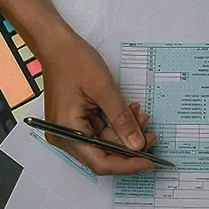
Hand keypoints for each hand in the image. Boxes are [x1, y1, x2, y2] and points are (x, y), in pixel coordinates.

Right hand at [36, 29, 156, 174]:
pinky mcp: (77, 123)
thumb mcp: (104, 89)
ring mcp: (70, 131)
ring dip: (125, 133)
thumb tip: (137, 145)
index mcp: (66, 132)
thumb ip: (122, 120)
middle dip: (129, 147)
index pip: (100, 162)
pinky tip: (130, 113)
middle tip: (151, 136)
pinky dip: (117, 125)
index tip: (149, 162)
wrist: (57, 44)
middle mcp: (65, 137)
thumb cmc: (73, 60)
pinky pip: (101, 132)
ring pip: (105, 144)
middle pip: (103, 156)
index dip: (127, 165)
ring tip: (142, 117)